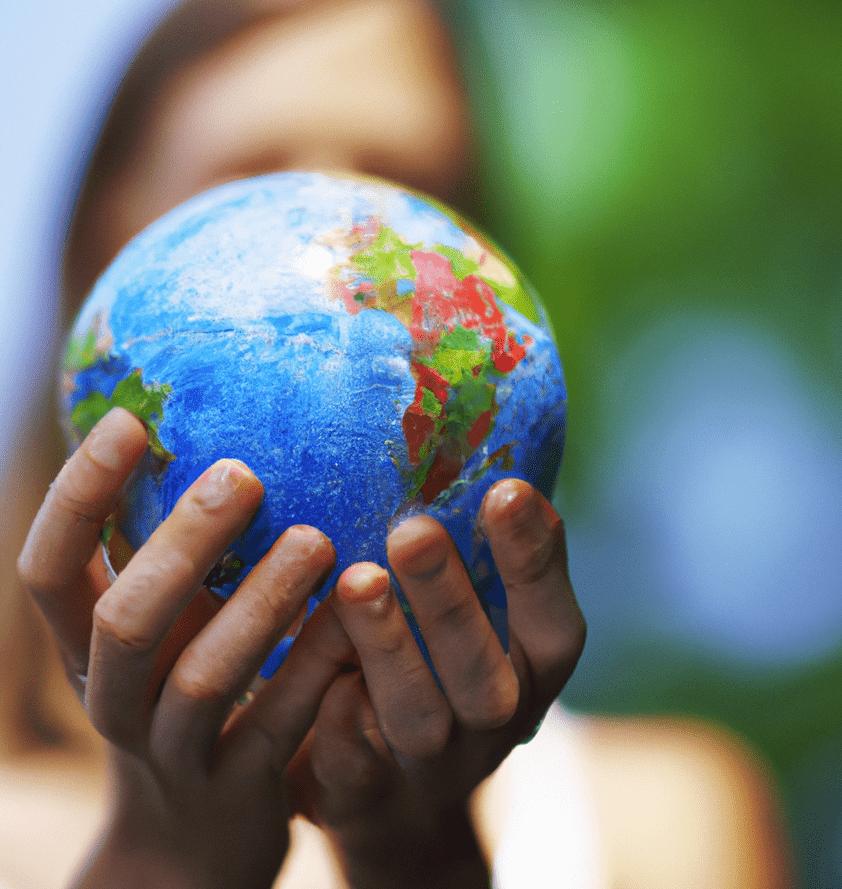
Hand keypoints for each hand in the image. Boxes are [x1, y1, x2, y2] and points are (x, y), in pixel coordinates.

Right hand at [18, 407, 337, 888]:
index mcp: (86, 650)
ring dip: (261, 604)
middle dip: (183, 544)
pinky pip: (282, 724)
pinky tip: (362, 614)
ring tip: (318, 540)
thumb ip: (172, 561)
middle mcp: (116, 700)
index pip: (49, 571)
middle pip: (127, 622)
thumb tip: (216, 437)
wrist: (192, 846)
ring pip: (206, 678)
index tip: (130, 423)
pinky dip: (318, 666)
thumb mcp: (159, 636)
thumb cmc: (181, 700)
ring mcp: (175, 753)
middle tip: (243, 474)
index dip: (78, 497)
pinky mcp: (241, 789)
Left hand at [282, 479, 586, 888]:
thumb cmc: (447, 673)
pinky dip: (338, 723)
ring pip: (418, 714)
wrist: (404, 805)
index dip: (534, 558)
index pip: (552, 616)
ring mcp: (433, 765)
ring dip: (389, 648)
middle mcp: (496, 718)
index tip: (504, 489)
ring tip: (356, 581)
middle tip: (413, 529)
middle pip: (483, 669)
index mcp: (534, 667)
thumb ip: (490, 560)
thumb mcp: (488, 622)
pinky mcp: (366, 797)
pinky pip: (352, 763)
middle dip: (449, 599)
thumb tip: (486, 455)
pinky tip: (321, 676)